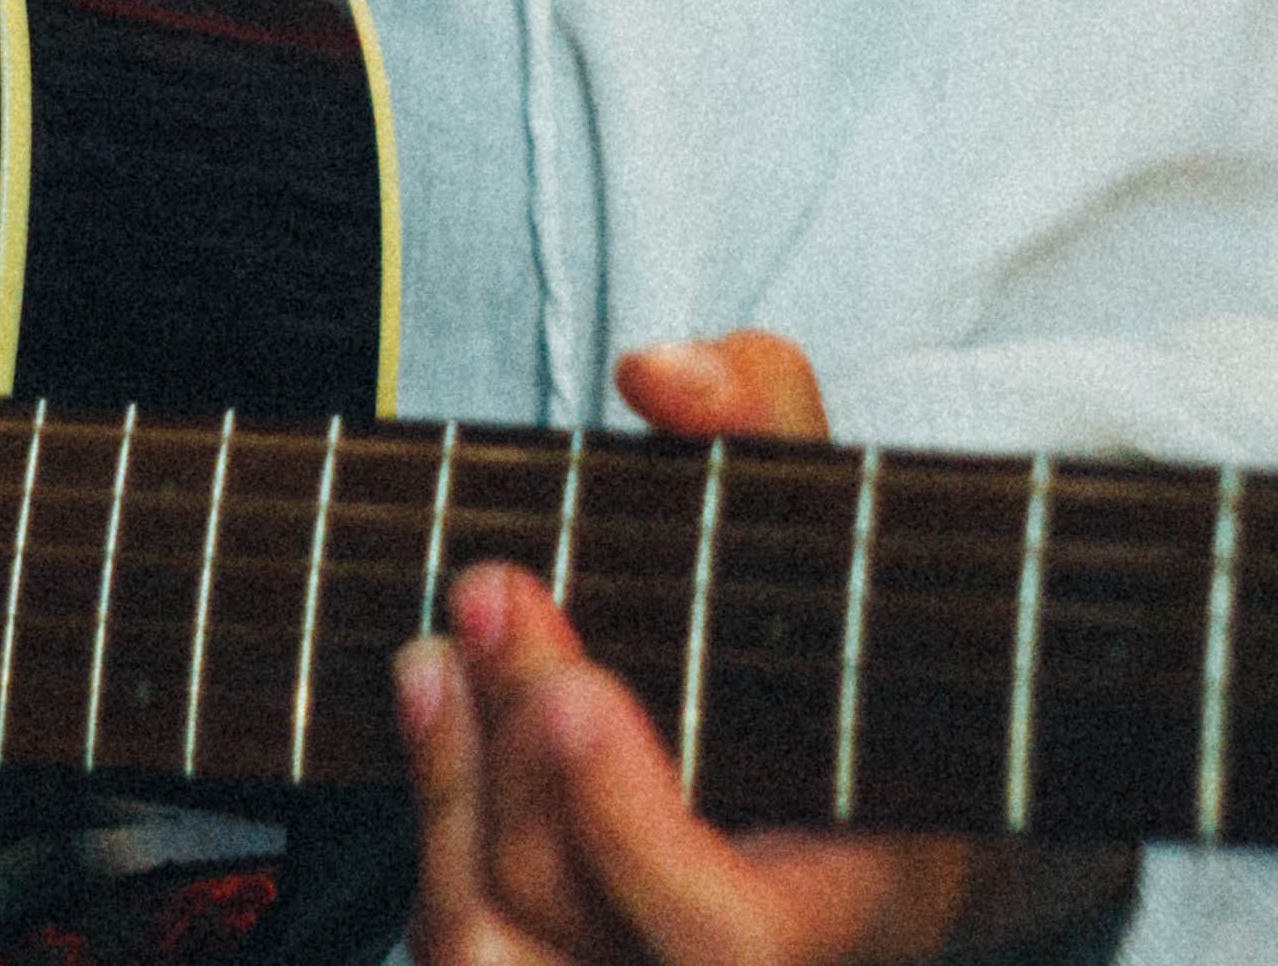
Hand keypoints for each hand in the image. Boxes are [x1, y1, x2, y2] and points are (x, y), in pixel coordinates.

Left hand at [395, 335, 1010, 965]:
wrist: (848, 778)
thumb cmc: (848, 645)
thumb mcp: (841, 520)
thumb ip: (766, 420)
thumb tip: (662, 371)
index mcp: (847, 910)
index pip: (731, 943)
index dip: (633, 833)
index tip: (577, 694)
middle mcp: (715, 961)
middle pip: (578, 918)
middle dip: (513, 751)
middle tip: (491, 593)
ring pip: (493, 952)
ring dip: (448, 795)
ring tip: (435, 658)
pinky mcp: (551, 957)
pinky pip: (463, 937)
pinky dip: (432, 814)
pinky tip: (429, 695)